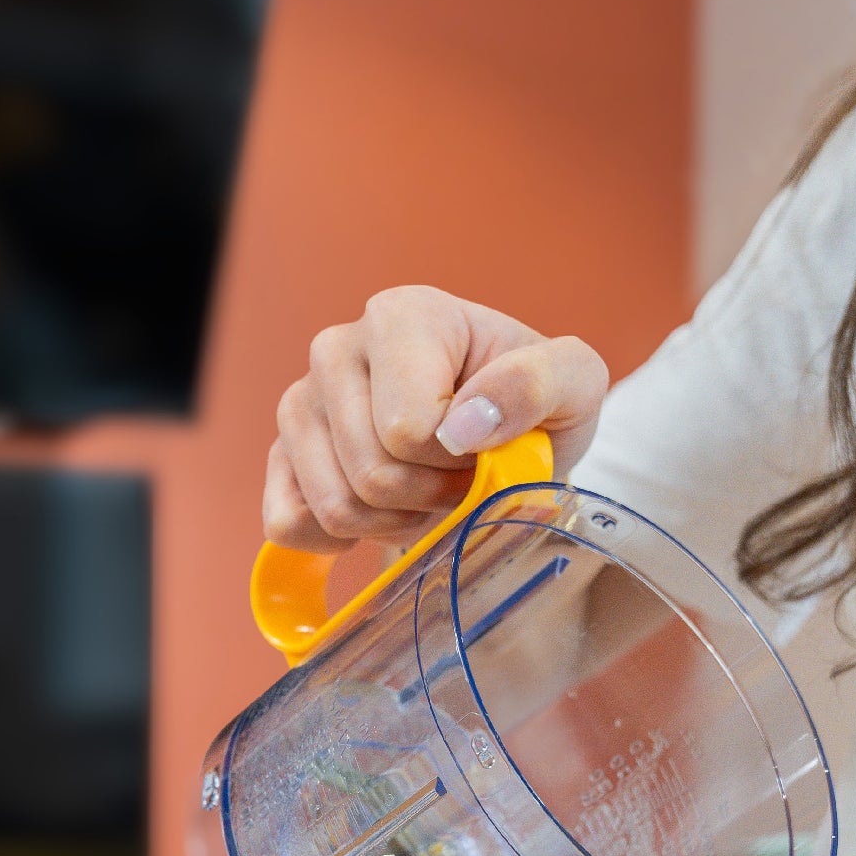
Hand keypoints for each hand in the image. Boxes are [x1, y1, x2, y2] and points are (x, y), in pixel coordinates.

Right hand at [263, 286, 608, 554]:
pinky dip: (339, 539)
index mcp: (402, 316)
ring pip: (335, 506)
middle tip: (460, 479)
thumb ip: (540, 383)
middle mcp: (336, 350)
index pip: (407, 430)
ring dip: (393, 522)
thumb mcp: (574, 386)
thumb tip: (465, 422)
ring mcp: (300, 404)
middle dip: (428, 497)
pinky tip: (377, 515)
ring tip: (426, 492)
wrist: (502, 438)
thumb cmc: (533, 408)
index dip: (455, 464)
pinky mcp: (281, 456)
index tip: (484, 449)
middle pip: (371, 474)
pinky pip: (288, 524)